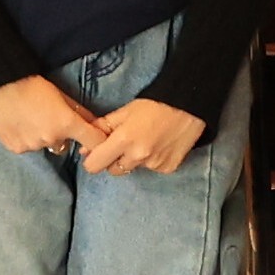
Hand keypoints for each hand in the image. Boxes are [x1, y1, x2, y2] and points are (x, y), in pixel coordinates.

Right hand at [0, 75, 107, 157]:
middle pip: (65, 145)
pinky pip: (27, 147)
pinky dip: (25, 138)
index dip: (97, 141)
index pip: (94, 142)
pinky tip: (18, 124)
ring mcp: (32, 147)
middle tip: (49, 119)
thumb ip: (79, 110)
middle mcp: (51, 139)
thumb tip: (95, 122)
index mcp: (66, 124)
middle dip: (61, 135)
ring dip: (42, 137)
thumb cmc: (30, 85)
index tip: (92, 137)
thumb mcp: (60, 93)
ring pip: (44, 146)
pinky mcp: (16, 149)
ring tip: (30, 119)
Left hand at [77, 98, 206, 176]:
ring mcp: (154, 165)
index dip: (93, 159)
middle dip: (114, 159)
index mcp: (123, 141)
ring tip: (146, 140)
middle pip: (113, 170)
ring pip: (133, 168)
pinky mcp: (168, 168)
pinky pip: (151, 168)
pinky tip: (159, 144)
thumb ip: (102, 128)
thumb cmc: (154, 104)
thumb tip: (84, 147)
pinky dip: (152, 160)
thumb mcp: (124, 111)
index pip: (94, 165)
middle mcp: (138, 157)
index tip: (98, 152)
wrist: (189, 106)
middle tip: (123, 143)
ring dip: (134, 159)